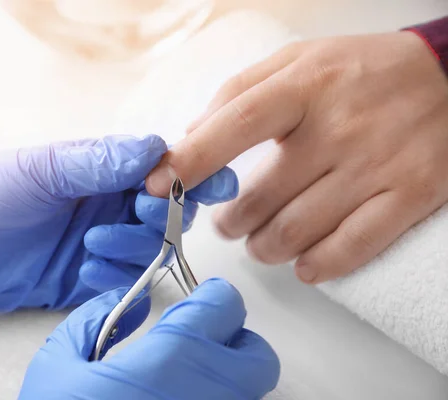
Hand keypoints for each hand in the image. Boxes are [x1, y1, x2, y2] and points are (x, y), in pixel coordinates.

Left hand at [0, 135, 237, 337]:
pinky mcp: (88, 279)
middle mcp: (106, 204)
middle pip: (167, 211)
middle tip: (137, 210)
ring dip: (133, 248)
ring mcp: (100, 243)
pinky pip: (124, 282)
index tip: (213, 183)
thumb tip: (158, 146)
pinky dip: (114, 279)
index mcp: (99, 169)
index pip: (162, 168)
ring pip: (150, 249)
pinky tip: (82, 272)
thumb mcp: (42, 171)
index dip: (193, 174)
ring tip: (91, 245)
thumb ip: (101, 161)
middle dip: (161, 214)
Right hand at [19, 278, 279, 399]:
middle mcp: (208, 395)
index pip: (225, 307)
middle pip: (259, 356)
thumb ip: (95, 320)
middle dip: (235, 342)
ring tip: (183, 382)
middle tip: (197, 343)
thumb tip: (133, 304)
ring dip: (227, 378)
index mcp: (170, 360)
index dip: (212, 298)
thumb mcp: (57, 366)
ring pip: (249, 392)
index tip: (196, 303)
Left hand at [145, 32, 447, 282]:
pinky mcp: (410, 195)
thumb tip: (191, 138)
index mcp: (306, 86)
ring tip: (261, 239)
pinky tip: (303, 263)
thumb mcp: (297, 60)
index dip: (192, 160)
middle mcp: (340, 126)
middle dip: (230, 221)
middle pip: (260, 196)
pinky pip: (350, 248)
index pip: (235, 123)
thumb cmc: (358, 70)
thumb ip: (238, 92)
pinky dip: (316, 265)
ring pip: (296, 231)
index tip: (157, 185)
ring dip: (264, 246)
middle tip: (228, 221)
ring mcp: (378, 164)